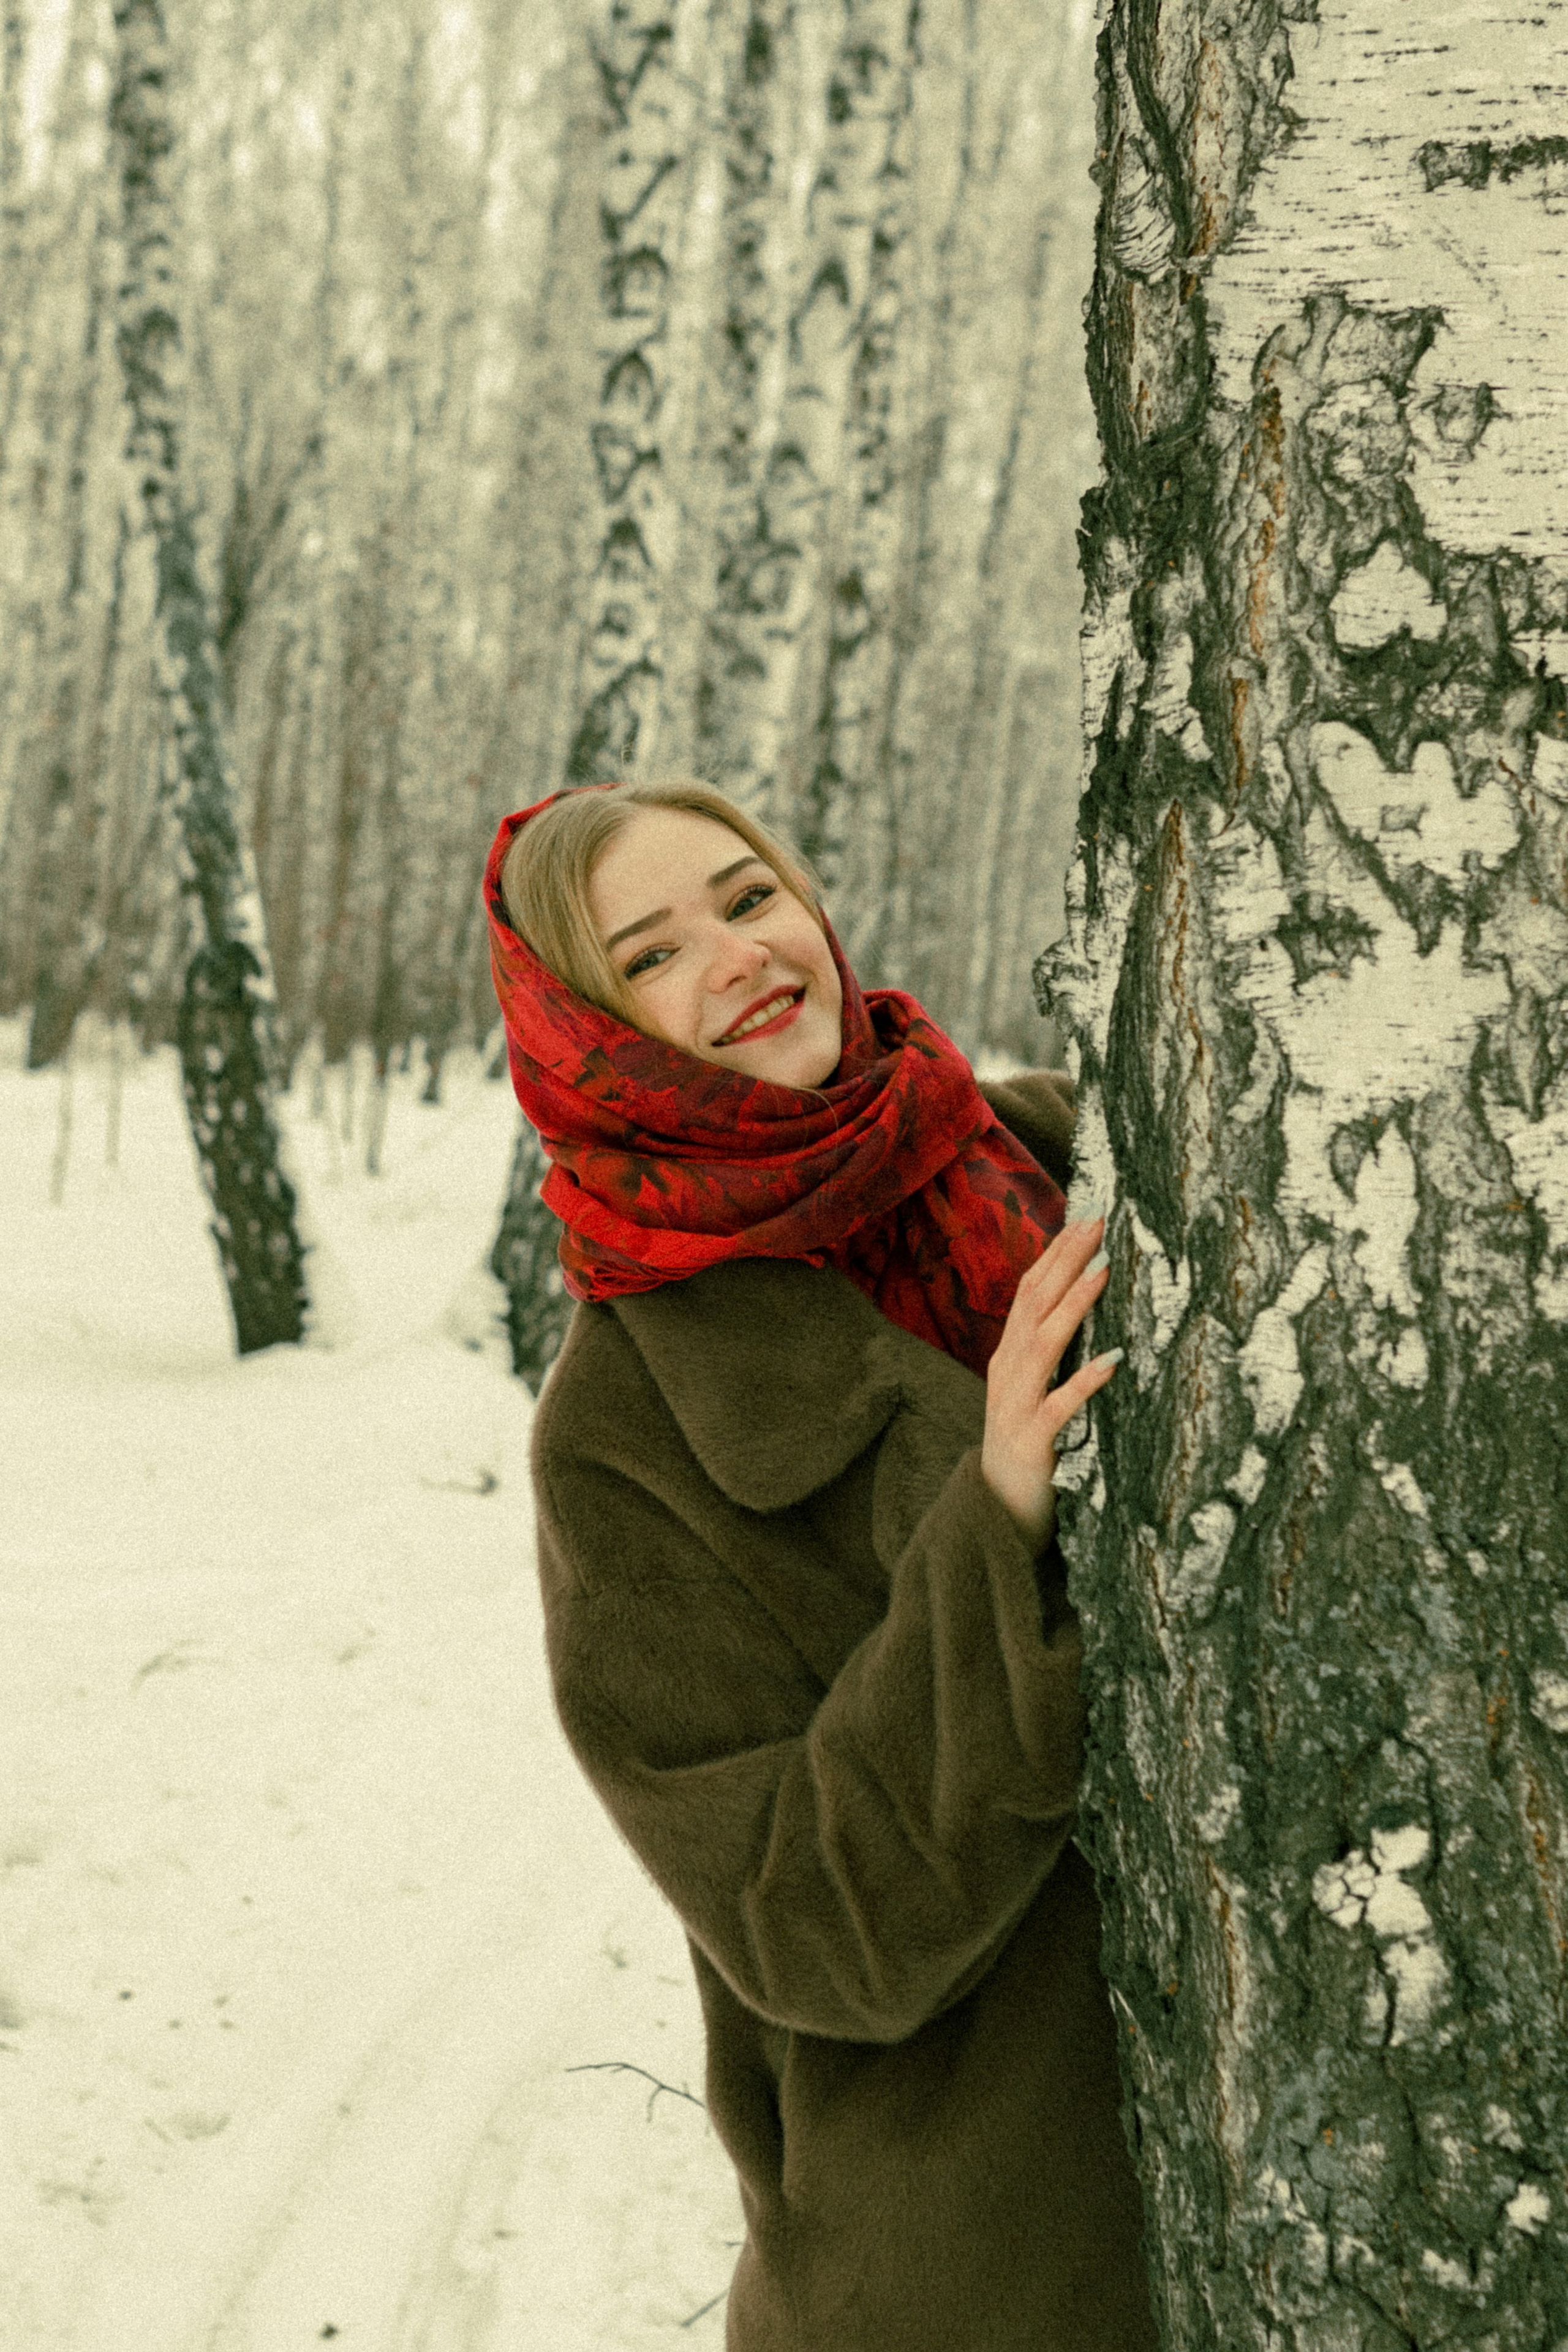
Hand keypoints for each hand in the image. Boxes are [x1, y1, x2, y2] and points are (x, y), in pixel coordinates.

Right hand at [980, 1217, 1121, 1550]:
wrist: (995, 1511)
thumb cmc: (1025, 1446)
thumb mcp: (1032, 1390)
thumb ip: (1049, 1352)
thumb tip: (1081, 1306)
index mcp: (1008, 1355)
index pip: (1028, 1291)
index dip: (1055, 1253)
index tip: (1086, 1218)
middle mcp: (1007, 1370)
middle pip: (1034, 1304)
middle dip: (1067, 1261)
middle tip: (1099, 1224)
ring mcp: (1016, 1404)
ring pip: (1043, 1344)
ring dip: (1074, 1305)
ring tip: (1104, 1270)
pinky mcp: (1033, 1440)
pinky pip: (1060, 1406)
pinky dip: (1085, 1381)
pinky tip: (1114, 1361)